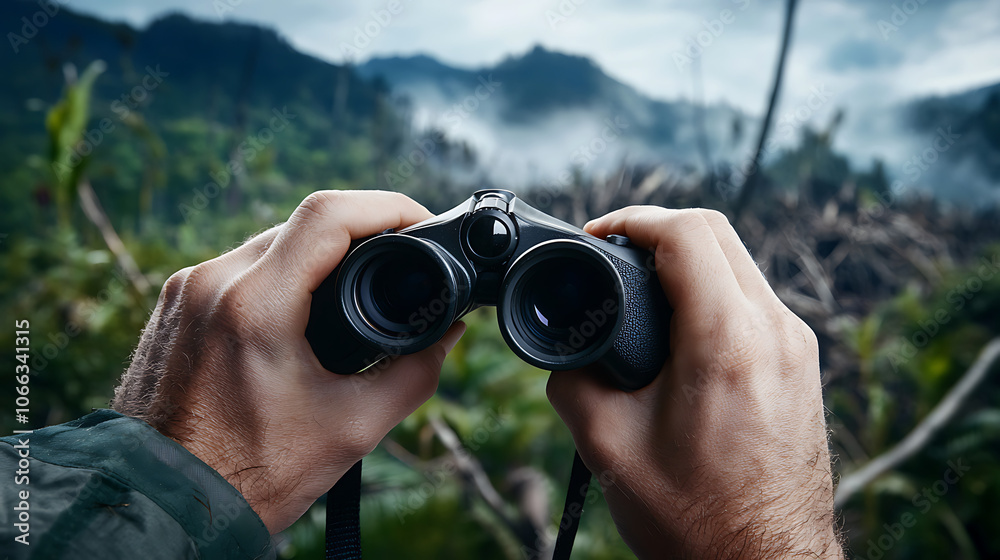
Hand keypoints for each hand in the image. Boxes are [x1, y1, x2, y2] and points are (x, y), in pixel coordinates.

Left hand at [112, 191, 464, 532]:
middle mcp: (211, 282)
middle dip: (359, 232)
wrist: (165, 506)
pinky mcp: (172, 306)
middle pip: (302, 224)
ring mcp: (184, 291)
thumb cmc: (251, 476)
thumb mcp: (352, 428)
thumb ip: (415, 373)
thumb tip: (449, 333)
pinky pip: (237, 268)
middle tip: (398, 259)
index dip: (388, 206)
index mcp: (254, 306)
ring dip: (317, 255)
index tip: (420, 221)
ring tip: (356, 287)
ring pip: (268, 243)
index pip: (329, 215)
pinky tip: (302, 309)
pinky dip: (279, 275)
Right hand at [547, 208, 841, 558]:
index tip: (598, 235)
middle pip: (717, 232)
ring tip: (639, 285)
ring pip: (740, 261)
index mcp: (727, 343)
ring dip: (688, 258)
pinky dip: (713, 288)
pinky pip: (755, 298)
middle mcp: (776, 332)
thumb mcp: (608, 446)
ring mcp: (798, 347)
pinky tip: (679, 321)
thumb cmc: (697, 520)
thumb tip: (564, 348)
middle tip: (611, 253)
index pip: (685, 233)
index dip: (630, 220)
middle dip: (656, 230)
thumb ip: (571, 379)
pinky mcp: (802, 364)